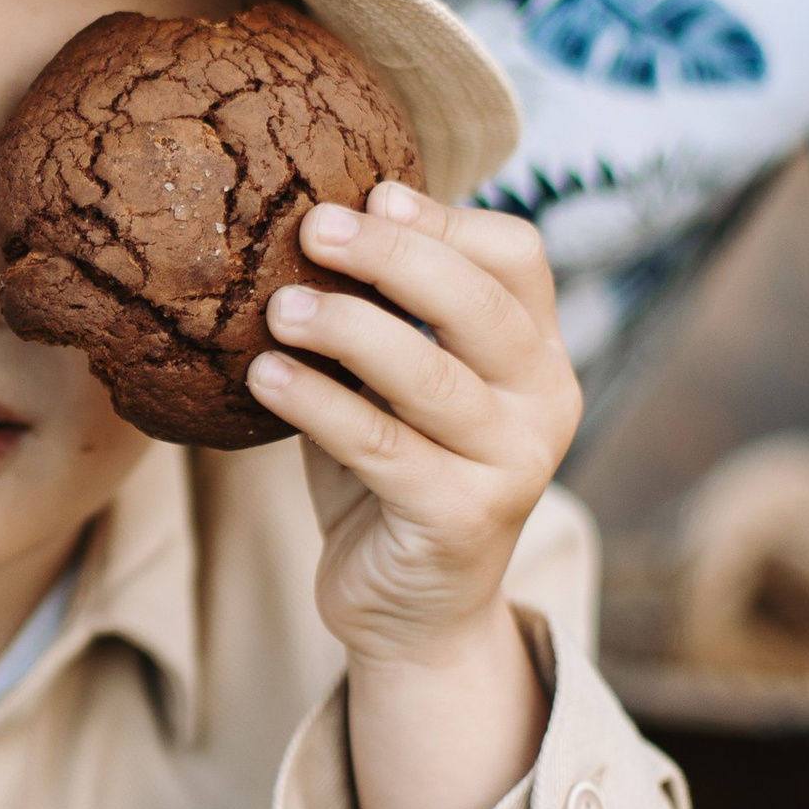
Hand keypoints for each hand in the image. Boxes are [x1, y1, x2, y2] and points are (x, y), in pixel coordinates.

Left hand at [246, 185, 580, 808]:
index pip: (518, 257)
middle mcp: (545, 402)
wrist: (413, 613)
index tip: (371, 195)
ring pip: (428, 375)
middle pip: (479, 304)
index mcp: (538, 353)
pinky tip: (264, 375)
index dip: (446, 220)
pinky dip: (319, 403)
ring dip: (347, 329)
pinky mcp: (462, 518)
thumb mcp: (397, 384)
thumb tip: (311, 218)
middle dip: (393, 257)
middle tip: (313, 228)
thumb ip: (382, 313)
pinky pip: (382, 447)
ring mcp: (513, 464)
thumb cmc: (394, 474)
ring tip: (276, 307)